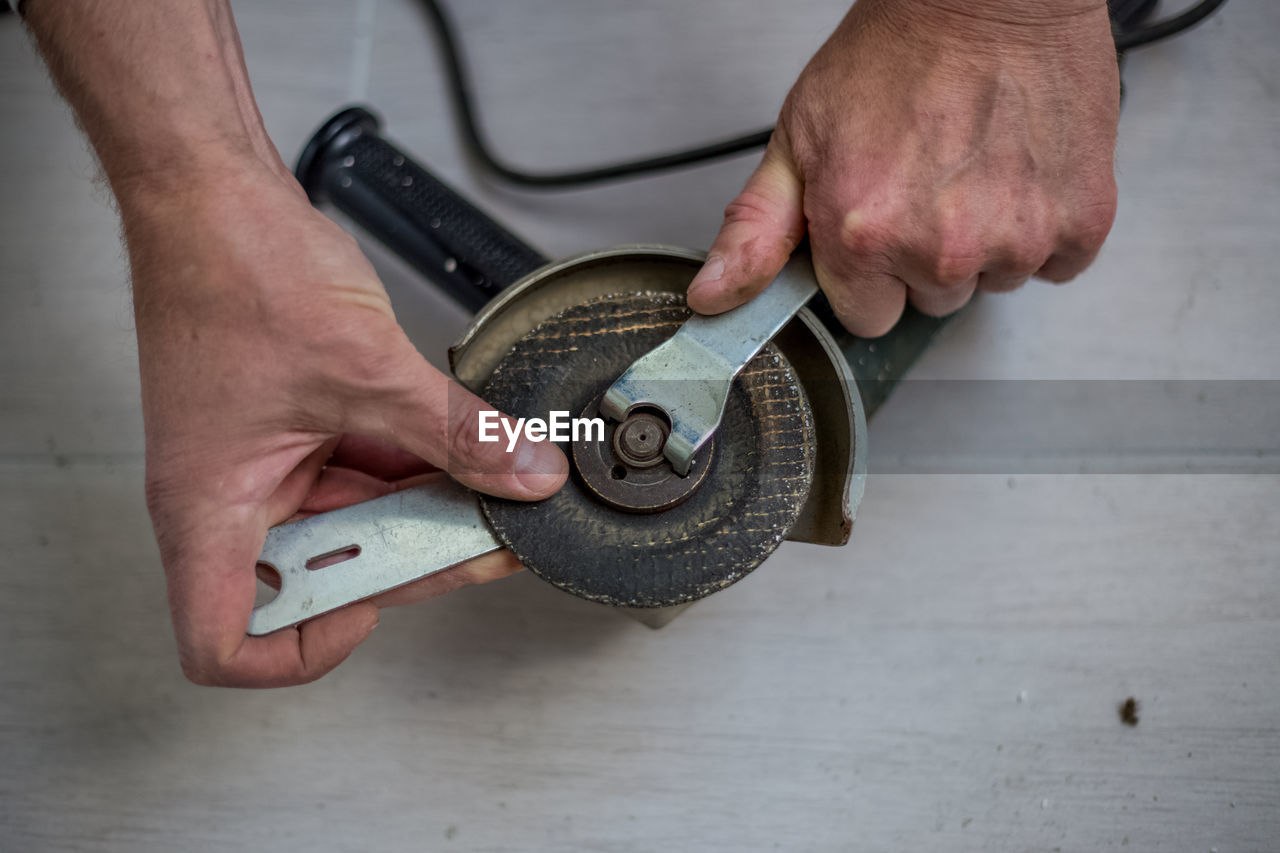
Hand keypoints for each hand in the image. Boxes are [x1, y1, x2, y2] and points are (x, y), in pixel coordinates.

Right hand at [122, 164, 567, 687]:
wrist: (210, 191)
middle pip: (321, 576)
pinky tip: (472, 450)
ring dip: (425, 510)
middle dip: (409, 561)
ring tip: (499, 494)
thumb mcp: (365, 366)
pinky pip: (364, 468)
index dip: (298, 652)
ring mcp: (265, 462)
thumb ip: (455, 432)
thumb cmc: (232, 267)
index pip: (224, 641)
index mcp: (212, 507)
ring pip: (354, 520)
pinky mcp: (295, 426)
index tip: (369, 609)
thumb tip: (523, 474)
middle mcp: (233, 497)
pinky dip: (417, 464)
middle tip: (488, 540)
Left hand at [686, 0, 1119, 335]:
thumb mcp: (800, 136)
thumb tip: (715, 299)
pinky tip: (1021, 172)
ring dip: (988, 239)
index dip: (871, 273)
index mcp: (863, 236)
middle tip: (929, 179)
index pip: (867, 317)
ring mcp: (1016, 239)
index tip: (879, 227)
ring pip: (994, 280)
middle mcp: (940, 251)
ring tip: (977, 165)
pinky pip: (1058, 263)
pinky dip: (1047, 226)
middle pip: (931, 301)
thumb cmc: (897, 51)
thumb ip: (756, 229)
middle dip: (925, 255)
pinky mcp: (1081, 222)